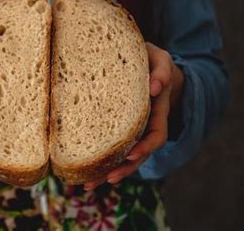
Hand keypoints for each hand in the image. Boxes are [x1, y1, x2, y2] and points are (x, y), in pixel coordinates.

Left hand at [84, 42, 183, 189]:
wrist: (147, 66)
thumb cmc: (151, 60)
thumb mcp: (160, 58)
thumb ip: (161, 69)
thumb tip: (155, 87)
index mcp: (157, 110)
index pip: (157, 134)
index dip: (146, 146)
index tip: (131, 153)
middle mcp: (146, 124)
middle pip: (140, 154)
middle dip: (125, 167)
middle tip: (109, 177)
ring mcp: (133, 129)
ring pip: (125, 156)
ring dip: (109, 171)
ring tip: (89, 184)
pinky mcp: (119, 129)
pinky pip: (112, 148)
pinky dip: (100, 163)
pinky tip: (83, 173)